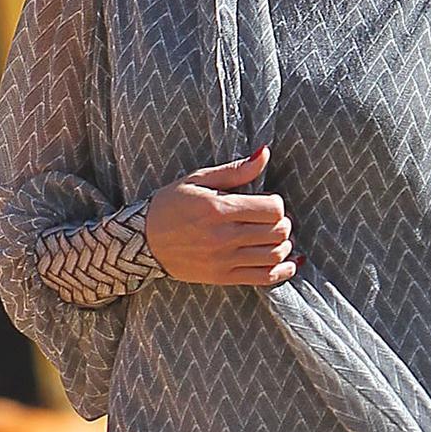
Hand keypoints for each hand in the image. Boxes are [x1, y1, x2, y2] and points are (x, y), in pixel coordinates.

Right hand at [144, 144, 297, 287]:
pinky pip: (263, 278)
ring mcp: (224, 260)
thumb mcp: (199, 180)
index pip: (272, 208)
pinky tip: (287, 262)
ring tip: (277, 238)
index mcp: (218, 208)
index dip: (277, 204)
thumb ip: (236, 170)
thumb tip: (265, 153)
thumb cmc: (171, 205)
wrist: (143, 241)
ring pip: (274, 255)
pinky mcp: (223, 277)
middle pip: (277, 232)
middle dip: (284, 223)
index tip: (268, 202)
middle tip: (275, 220)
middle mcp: (223, 236)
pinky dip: (282, 271)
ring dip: (284, 245)